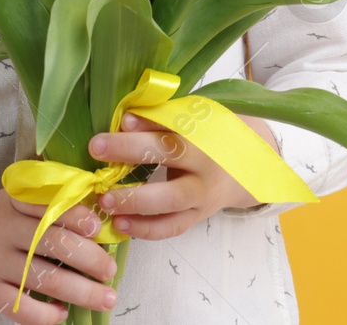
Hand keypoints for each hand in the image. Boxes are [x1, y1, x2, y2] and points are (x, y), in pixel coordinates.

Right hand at [0, 188, 119, 323]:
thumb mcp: (9, 198)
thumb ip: (45, 197)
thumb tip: (95, 198)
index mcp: (12, 202)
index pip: (47, 205)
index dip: (75, 215)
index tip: (98, 226)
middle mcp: (2, 230)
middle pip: (51, 243)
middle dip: (88, 258)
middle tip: (110, 269)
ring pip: (43, 278)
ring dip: (80, 291)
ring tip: (106, 297)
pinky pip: (22, 308)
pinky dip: (46, 314)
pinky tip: (63, 313)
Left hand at [86, 112, 280, 239]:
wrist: (250, 169)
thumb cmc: (212, 137)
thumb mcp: (195, 120)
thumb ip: (162, 118)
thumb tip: (125, 120)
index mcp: (204, 133)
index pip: (175, 122)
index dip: (149, 121)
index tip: (123, 118)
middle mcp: (205, 164)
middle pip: (171, 156)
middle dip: (131, 151)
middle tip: (96, 147)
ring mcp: (202, 195)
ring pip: (171, 202)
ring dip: (135, 201)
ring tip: (105, 198)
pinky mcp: (197, 217)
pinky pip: (171, 227)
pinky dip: (145, 229)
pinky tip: (120, 224)